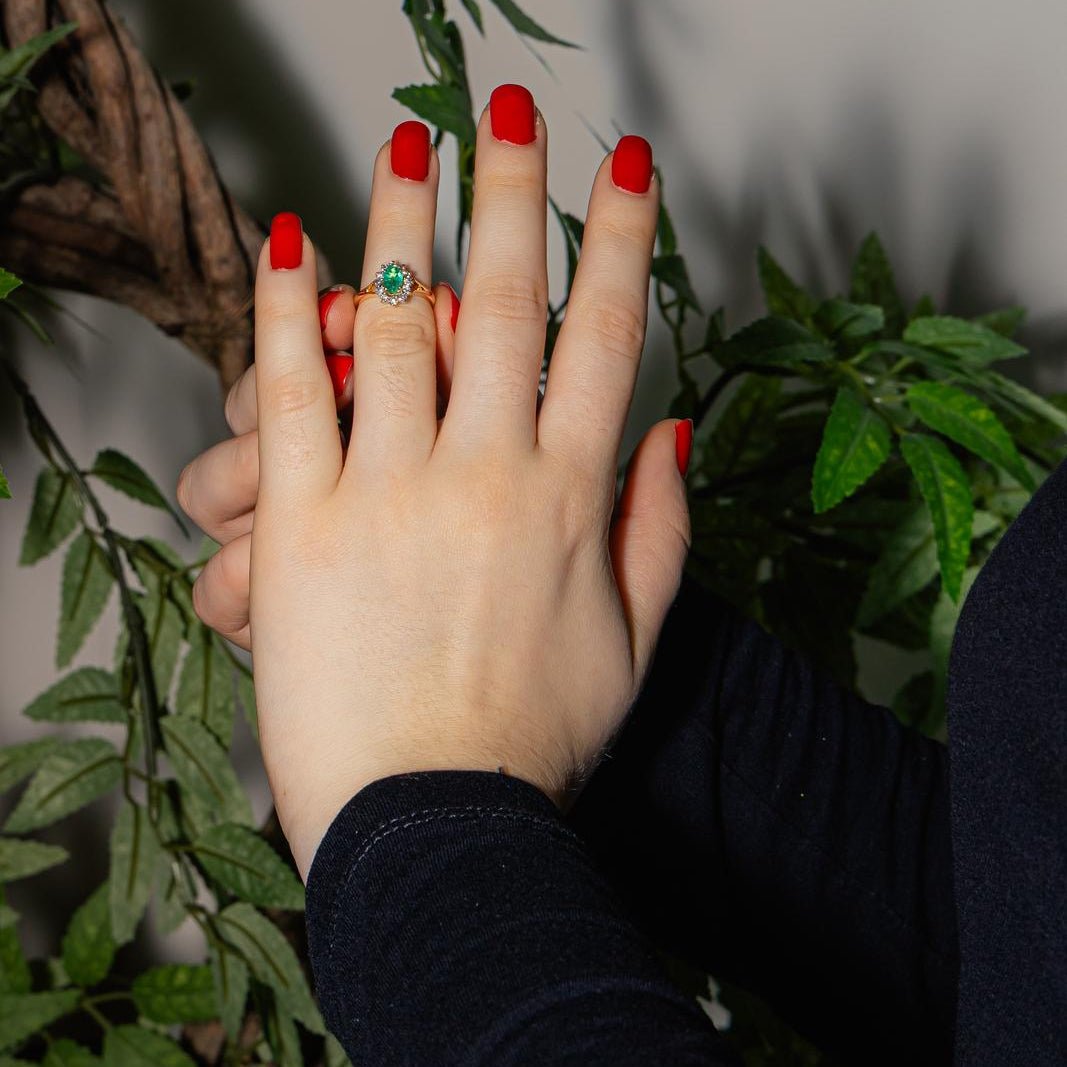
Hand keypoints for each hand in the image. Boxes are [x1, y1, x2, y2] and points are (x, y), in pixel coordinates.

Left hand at [205, 91, 691, 880]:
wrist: (439, 820)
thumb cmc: (536, 738)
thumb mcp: (638, 641)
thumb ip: (660, 525)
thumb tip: (670, 427)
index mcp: (573, 497)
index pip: (604, 336)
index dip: (617, 240)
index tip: (621, 167)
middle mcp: (488, 474)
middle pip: (504, 301)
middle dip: (511, 189)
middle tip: (506, 109)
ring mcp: (392, 494)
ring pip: (396, 326)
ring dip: (401, 223)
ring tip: (405, 146)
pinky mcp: (305, 527)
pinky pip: (293, 396)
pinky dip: (289, 312)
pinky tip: (294, 243)